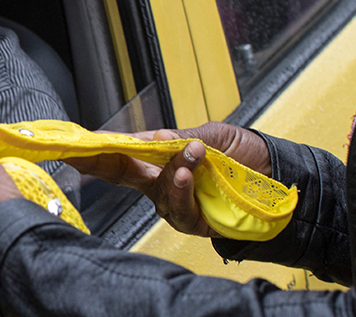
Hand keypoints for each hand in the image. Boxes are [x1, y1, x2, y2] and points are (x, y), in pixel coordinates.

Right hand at [65, 122, 270, 236]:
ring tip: (192, 155)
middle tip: (85, 152)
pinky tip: (186, 175)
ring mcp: (174, 202)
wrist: (278, 174)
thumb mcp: (212, 134)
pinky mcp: (191, 221)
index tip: (77, 142)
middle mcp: (161, 181)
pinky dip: (181, 189)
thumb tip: (154, 137)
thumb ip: (181, 138)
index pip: (124, 151)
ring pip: (156, 188)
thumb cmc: (244, 153)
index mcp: (161, 156)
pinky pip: (177, 208)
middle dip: (99, 163)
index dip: (98, 148)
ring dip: (172, 169)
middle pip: (122, 172)